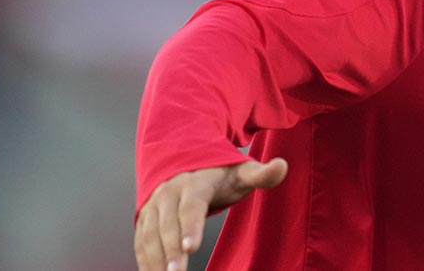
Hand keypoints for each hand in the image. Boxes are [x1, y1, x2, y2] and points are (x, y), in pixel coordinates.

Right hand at [133, 158, 287, 270]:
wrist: (187, 163)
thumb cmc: (221, 174)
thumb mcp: (242, 172)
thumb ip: (262, 174)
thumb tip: (282, 166)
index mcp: (194, 182)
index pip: (191, 206)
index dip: (190, 226)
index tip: (190, 248)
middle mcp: (169, 193)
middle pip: (168, 224)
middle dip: (170, 251)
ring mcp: (154, 206)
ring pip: (150, 235)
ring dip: (155, 260)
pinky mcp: (144, 218)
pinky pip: (141, 241)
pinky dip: (145, 260)